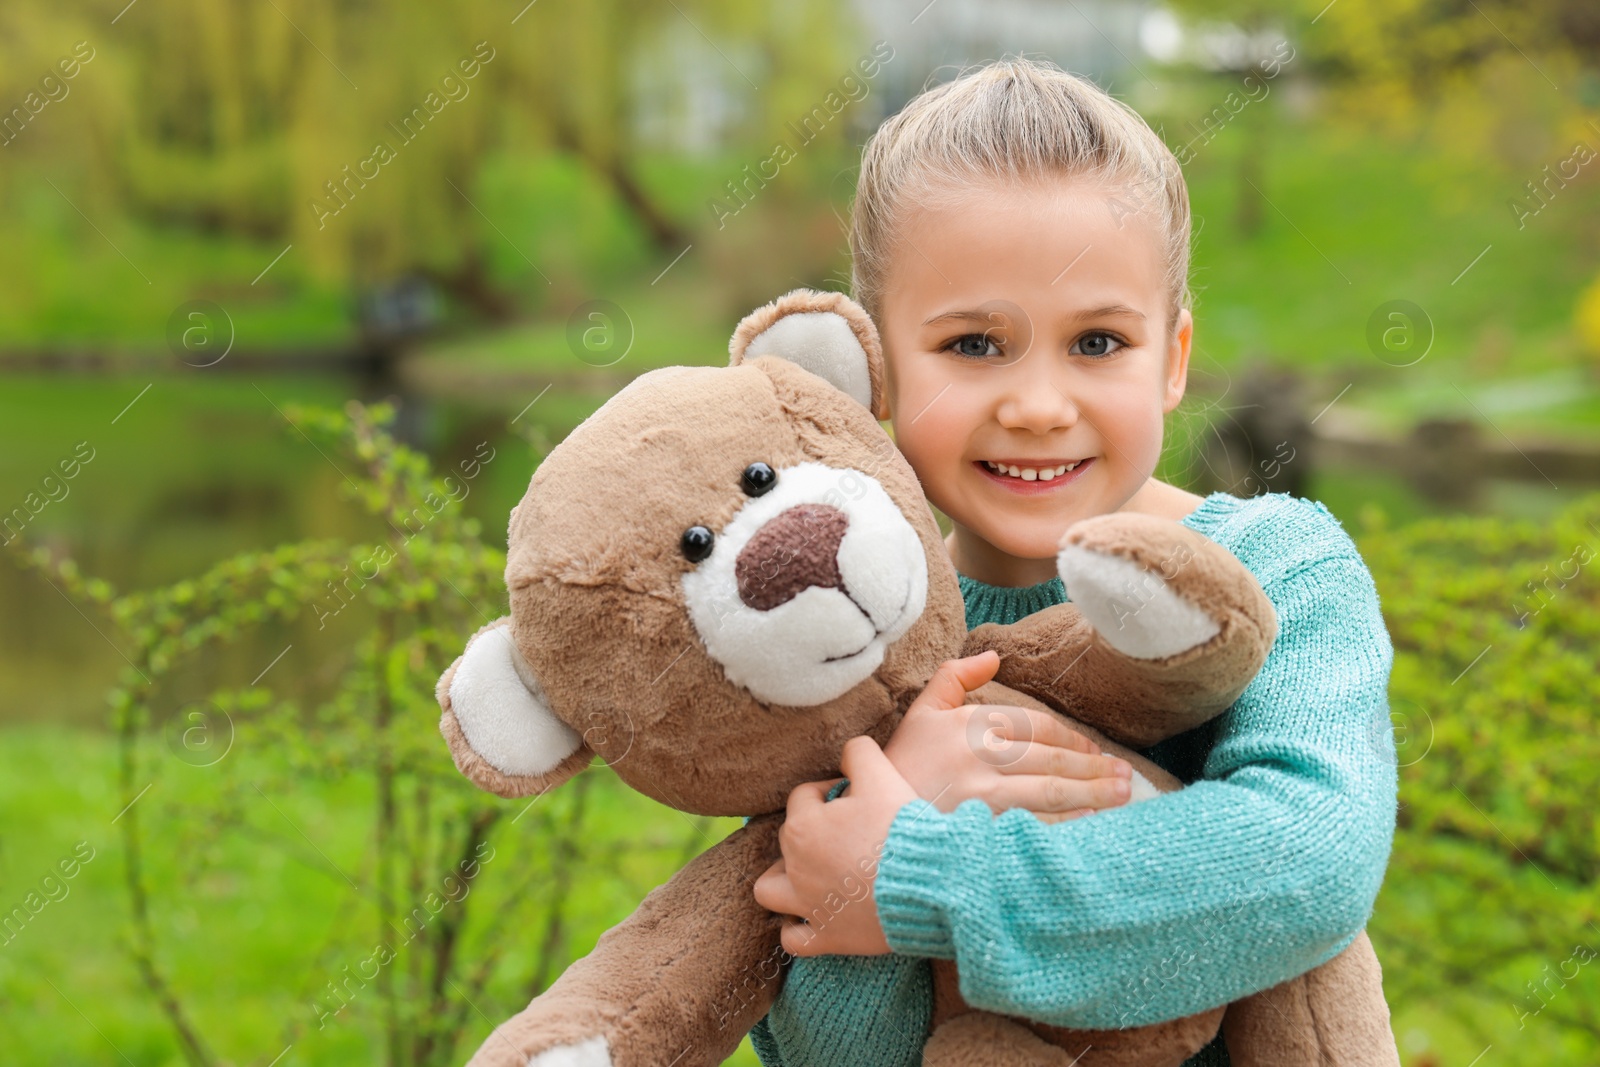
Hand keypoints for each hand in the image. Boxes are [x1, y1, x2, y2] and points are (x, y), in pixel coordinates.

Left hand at [752, 735, 916, 956]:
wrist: (929, 884)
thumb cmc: (902, 829)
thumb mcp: (882, 775)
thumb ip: (858, 754)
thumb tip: (847, 752)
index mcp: (804, 825)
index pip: (804, 796)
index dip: (829, 790)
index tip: (855, 796)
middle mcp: (797, 866)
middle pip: (789, 838)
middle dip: (813, 829)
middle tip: (847, 829)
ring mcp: (808, 905)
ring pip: (770, 890)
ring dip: (781, 879)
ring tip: (806, 873)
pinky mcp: (827, 937)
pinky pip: (793, 940)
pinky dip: (795, 930)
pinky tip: (810, 918)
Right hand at [883, 650, 1133, 822]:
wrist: (873, 827)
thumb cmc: (901, 767)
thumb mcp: (920, 713)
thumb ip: (953, 678)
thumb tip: (994, 658)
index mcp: (967, 724)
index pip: (1035, 726)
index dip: (1071, 738)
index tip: (1094, 751)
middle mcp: (977, 757)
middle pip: (1050, 759)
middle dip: (1094, 767)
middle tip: (1126, 776)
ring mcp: (980, 797)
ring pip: (1050, 791)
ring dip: (1093, 793)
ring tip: (1123, 796)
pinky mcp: (981, 832)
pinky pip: (1035, 826)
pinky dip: (1067, 824)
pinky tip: (1091, 823)